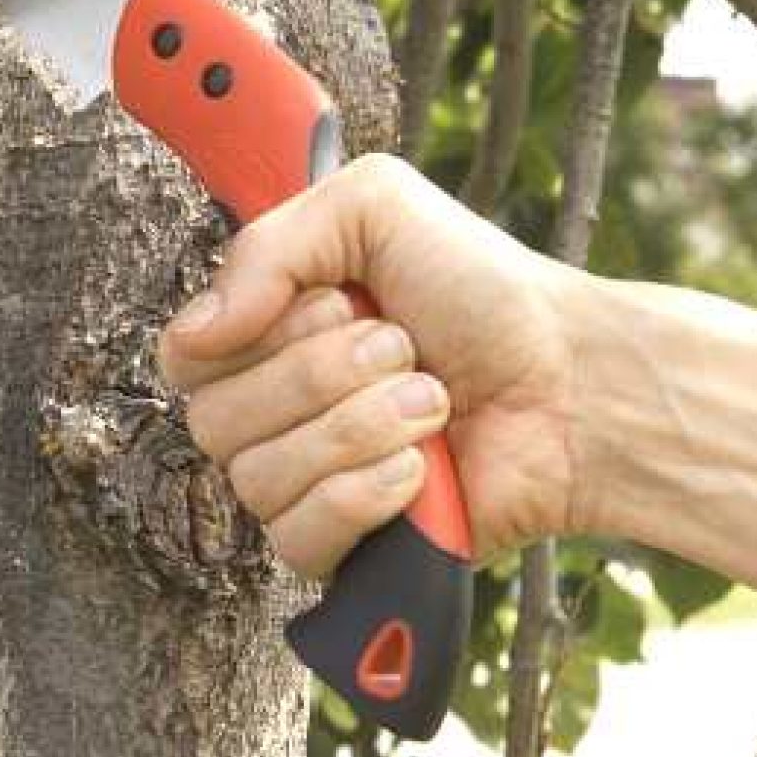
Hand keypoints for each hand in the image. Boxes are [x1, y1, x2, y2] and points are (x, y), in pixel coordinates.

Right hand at [158, 153, 582, 575]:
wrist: (573, 378)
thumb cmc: (480, 290)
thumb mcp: (371, 207)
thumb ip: (265, 246)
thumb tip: (196, 332)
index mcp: (265, 336)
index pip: (183, 355)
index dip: (250, 332)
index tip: (329, 301)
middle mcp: (271, 413)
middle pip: (213, 421)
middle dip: (322, 373)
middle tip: (401, 346)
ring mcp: (304, 484)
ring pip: (257, 478)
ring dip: (360, 426)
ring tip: (429, 402)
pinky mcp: (346, 549)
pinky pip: (300, 537)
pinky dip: (367, 493)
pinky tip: (422, 470)